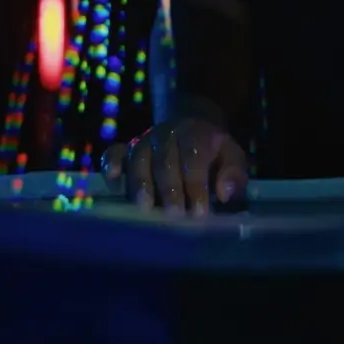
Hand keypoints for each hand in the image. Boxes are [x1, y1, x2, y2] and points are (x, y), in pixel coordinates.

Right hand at [100, 118, 248, 214]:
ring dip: (141, 184)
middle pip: (165, 161)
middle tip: (174, 216)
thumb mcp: (232, 156)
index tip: (200, 212)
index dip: (196, 185)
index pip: (194, 158)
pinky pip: (114, 153)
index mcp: (194, 133)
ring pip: (139, 160)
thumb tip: (224, 193)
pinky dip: (110, 164)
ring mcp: (143, 140)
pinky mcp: (127, 148)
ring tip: (144, 209)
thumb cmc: (213, 152)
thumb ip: (233, 173)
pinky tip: (112, 179)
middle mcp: (166, 134)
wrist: (190, 127)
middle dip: (170, 190)